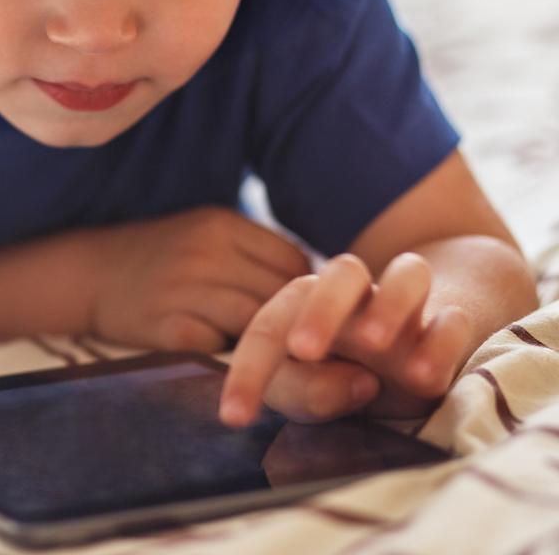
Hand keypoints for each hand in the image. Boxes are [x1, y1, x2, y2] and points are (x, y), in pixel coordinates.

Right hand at [90, 207, 310, 351]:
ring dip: (266, 345)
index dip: (304, 293)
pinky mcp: (166, 328)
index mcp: (221, 223)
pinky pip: (219, 350)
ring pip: (255, 324)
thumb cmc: (160, 259)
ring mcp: (182, 289)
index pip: (293, 262)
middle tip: (298, 346)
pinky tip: (226, 361)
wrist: (88, 273)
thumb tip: (317, 291)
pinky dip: (228, 359)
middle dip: (294, 323)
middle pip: (279, 294)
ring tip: (268, 358)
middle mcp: (204, 252)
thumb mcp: (204, 236)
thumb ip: (253, 254)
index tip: (300, 314)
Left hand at [219, 253, 472, 426]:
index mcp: (310, 308)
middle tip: (303, 349)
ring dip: (389, 306)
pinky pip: (455, 321)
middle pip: (341, 273)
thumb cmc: (350, 372)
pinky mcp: (456, 326)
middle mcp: (360, 300)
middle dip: (320, 309)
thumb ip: (306, 392)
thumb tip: (350, 385)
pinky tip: (423, 378)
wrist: (430, 342)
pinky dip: (441, 344)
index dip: (249, 370)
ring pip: (407, 274)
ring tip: (375, 346)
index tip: (234, 417)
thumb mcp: (311, 392)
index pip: (272, 325)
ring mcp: (412, 309)